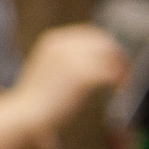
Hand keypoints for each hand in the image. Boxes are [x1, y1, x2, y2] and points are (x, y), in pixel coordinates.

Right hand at [12, 24, 127, 126]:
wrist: (24, 115)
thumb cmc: (35, 100)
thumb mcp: (48, 70)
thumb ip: (68, 59)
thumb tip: (95, 60)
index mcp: (54, 40)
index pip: (90, 34)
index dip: (106, 46)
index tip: (114, 60)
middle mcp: (64, 44)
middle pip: (104, 42)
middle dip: (117, 56)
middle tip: (124, 73)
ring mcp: (73, 59)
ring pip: (111, 57)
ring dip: (121, 68)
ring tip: (123, 83)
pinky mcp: (83, 75)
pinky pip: (111, 73)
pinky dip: (120, 81)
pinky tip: (119, 90)